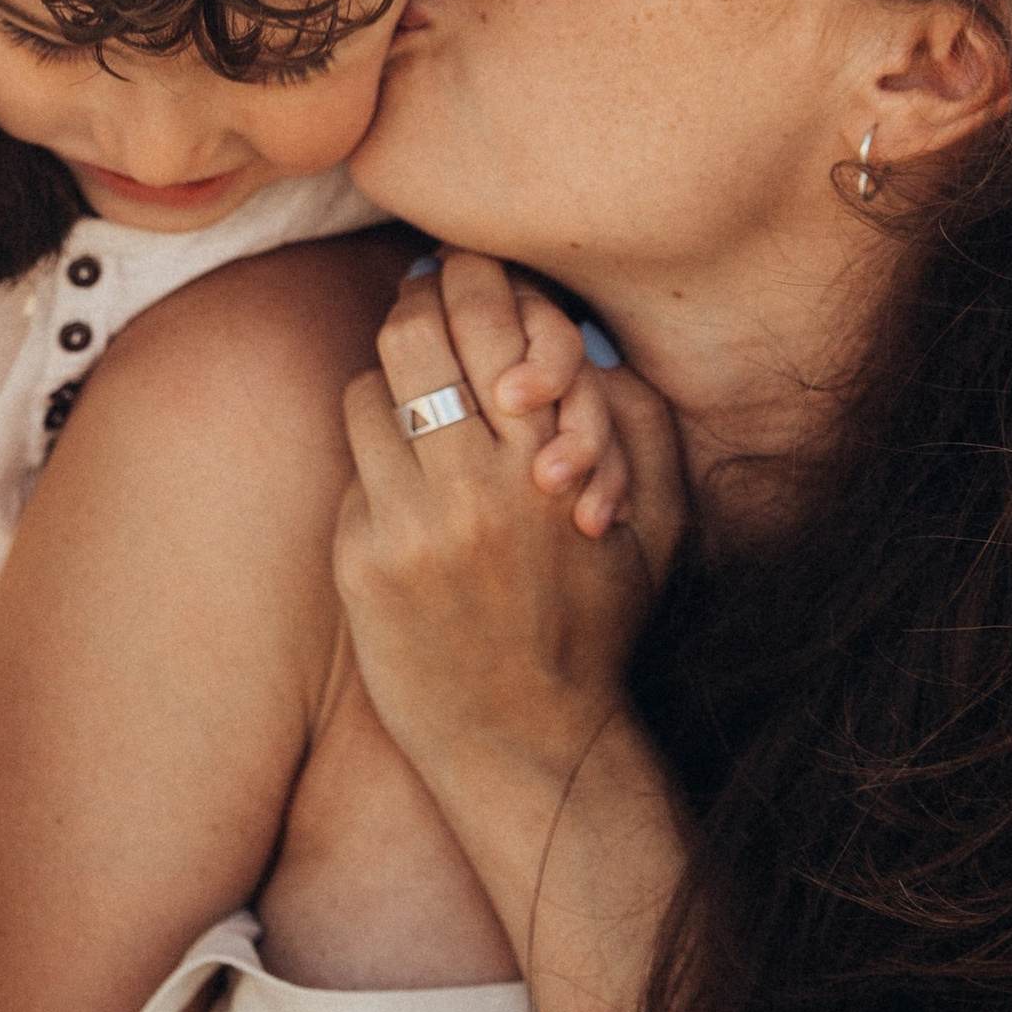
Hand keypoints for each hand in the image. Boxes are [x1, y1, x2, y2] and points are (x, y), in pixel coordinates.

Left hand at [333, 249, 685, 791]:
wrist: (532, 744)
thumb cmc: (600, 625)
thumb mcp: (658, 524)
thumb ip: (638, 424)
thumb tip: (587, 341)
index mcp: (549, 461)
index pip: (485, 319)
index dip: (465, 277)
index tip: (459, 267)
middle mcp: (473, 485)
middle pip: (409, 337)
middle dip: (414, 308)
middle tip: (420, 303)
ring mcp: (407, 525)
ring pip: (366, 395)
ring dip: (389, 390)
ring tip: (415, 406)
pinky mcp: (360, 563)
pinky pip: (353, 473)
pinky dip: (378, 470)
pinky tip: (408, 498)